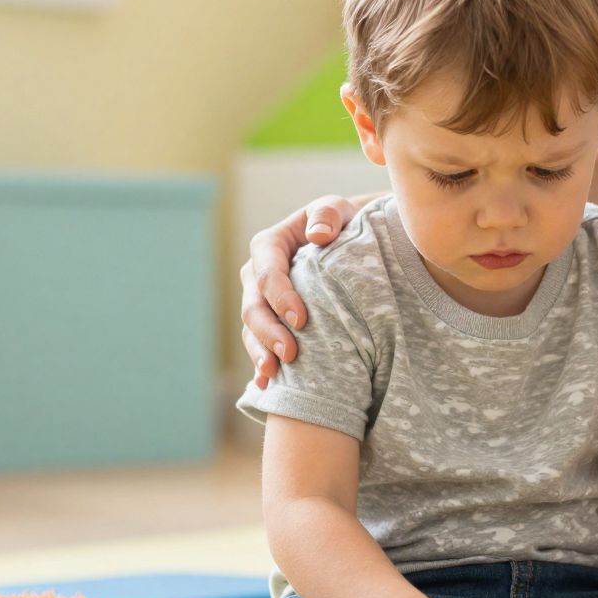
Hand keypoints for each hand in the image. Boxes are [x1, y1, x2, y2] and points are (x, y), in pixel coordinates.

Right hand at [238, 195, 363, 388]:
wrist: (347, 243)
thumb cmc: (342, 223)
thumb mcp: (338, 210)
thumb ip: (328, 215)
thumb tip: (318, 235)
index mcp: (269, 246)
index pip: (267, 273)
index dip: (280, 297)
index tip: (301, 320)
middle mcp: (256, 276)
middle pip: (253, 306)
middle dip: (268, 332)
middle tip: (289, 355)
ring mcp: (260, 302)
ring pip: (250, 330)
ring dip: (259, 353)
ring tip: (272, 376)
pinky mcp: (269, 323)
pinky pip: (259, 346)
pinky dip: (261, 366)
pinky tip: (265, 388)